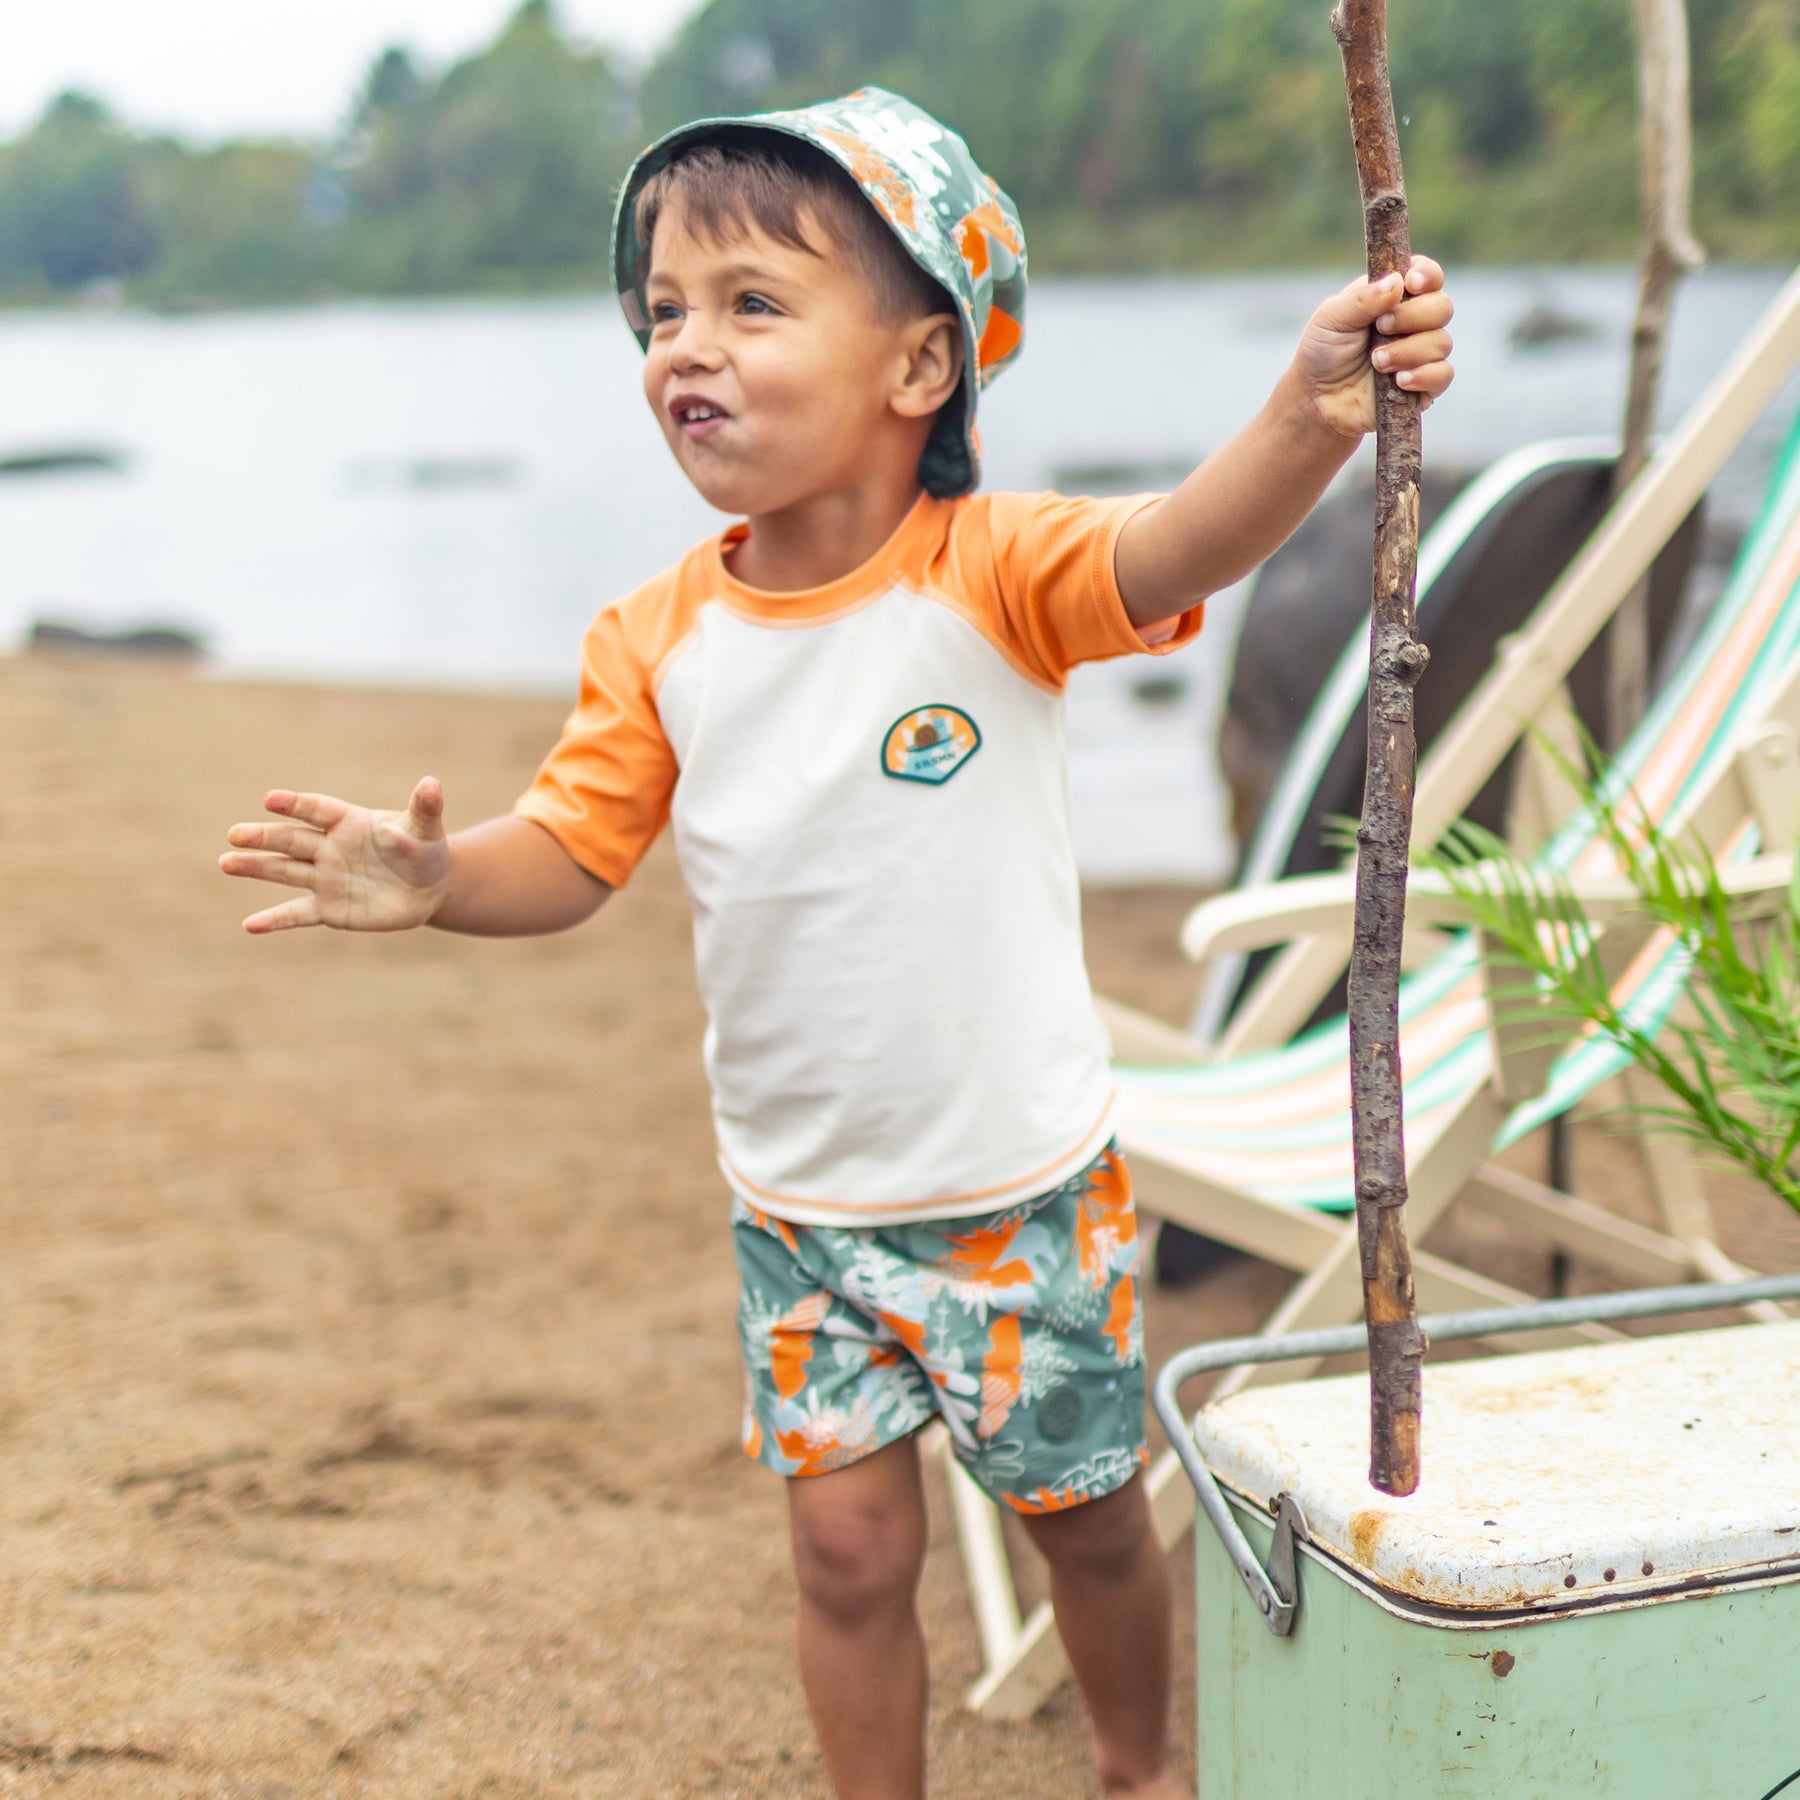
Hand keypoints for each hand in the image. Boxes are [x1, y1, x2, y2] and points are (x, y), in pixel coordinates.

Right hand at [221, 777, 452, 933]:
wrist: (429, 888)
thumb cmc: (424, 850)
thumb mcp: (427, 829)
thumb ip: (424, 807)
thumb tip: (432, 783)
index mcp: (348, 821)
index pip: (317, 810)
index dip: (296, 804)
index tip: (270, 799)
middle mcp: (329, 848)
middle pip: (291, 840)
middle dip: (263, 837)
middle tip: (235, 834)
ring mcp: (325, 878)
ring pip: (285, 872)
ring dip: (256, 868)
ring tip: (227, 862)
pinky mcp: (329, 908)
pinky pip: (298, 914)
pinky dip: (275, 920)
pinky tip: (249, 926)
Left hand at [1294, 254, 1454, 439]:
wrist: (1317, 401)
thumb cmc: (1323, 353)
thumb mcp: (1332, 318)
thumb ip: (1363, 298)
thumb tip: (1397, 281)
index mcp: (1394, 297)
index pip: (1428, 276)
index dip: (1427, 275)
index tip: (1411, 283)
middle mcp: (1414, 322)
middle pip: (1442, 307)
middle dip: (1413, 316)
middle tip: (1381, 327)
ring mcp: (1420, 355)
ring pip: (1442, 342)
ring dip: (1408, 351)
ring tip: (1377, 362)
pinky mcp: (1423, 386)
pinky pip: (1443, 375)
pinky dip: (1422, 376)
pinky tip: (1399, 381)